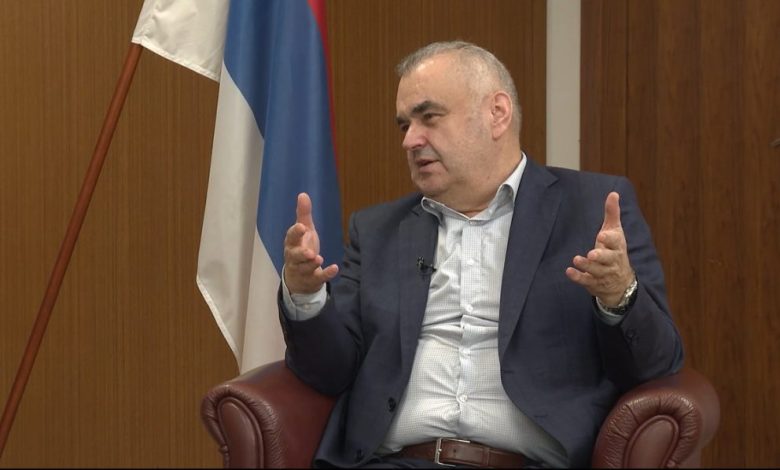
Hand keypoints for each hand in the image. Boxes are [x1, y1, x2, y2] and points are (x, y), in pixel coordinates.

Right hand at [283, 192, 338, 293]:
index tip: (301, 227)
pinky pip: (319, 278)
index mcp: (292, 243)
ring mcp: (303, 270)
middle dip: (301, 254)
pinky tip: (335, 268)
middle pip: (295, 256)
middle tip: (309, 252)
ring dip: (311, 264)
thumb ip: (303, 214)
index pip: (291, 237)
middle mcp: (295, 257)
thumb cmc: (301, 248)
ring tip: (318, 258)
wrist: (299, 277)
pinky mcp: (312, 279)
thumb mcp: (304, 230)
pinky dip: (326, 274)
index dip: (295, 232)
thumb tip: (303, 194)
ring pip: (305, 268)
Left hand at [565, 192, 634, 306]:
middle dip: (600, 256)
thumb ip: (612, 214)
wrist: (621, 282)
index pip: (616, 242)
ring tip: (577, 259)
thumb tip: (613, 193)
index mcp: (617, 247)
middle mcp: (612, 261)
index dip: (610, 239)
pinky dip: (578, 277)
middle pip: (608, 258)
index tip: (602, 235)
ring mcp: (603, 273)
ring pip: (596, 270)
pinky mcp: (594, 283)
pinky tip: (569, 271)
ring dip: (586, 266)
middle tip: (592, 254)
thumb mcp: (615, 232)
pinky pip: (586, 281)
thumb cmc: (615, 250)